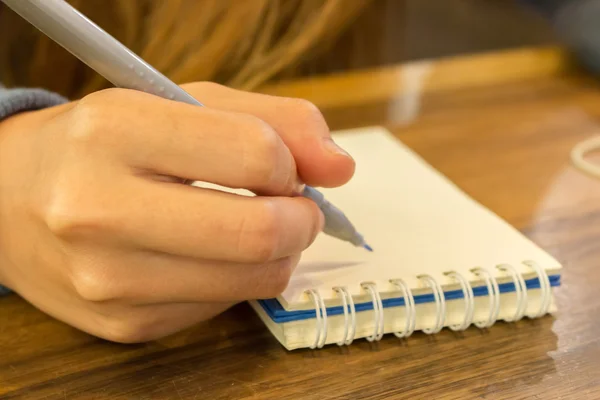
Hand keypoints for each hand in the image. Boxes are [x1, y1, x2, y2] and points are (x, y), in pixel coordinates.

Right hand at [0, 82, 354, 342]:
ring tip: (256, 226)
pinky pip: (222, 307)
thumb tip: (341, 166)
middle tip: (296, 208)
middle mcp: (99, 210)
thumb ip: (274, 120)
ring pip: (252, 280)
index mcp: (115, 133)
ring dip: (279, 253)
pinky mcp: (123, 324)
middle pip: (258, 232)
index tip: (285, 167)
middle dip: (303, 220)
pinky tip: (208, 255)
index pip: (255, 154)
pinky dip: (236, 278)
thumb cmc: (107, 144)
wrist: (10, 199)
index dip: (292, 163)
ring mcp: (108, 279)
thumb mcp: (182, 104)